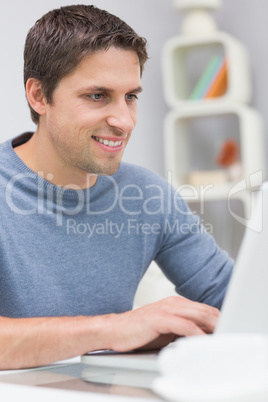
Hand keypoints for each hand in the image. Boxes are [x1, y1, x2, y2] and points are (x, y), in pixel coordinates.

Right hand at [103, 296, 219, 351]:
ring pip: (197, 315)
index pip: (203, 309)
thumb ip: (184, 329)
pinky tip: (202, 340)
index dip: (217, 318)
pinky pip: (184, 326)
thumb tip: (202, 337)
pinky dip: (196, 333)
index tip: (226, 329)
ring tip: (222, 336)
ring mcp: (166, 309)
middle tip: (229, 331)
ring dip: (212, 326)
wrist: (115, 330)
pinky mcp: (159, 319)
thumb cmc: (139, 331)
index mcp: (175, 304)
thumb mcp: (167, 329)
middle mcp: (172, 303)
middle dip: (219, 321)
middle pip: (204, 310)